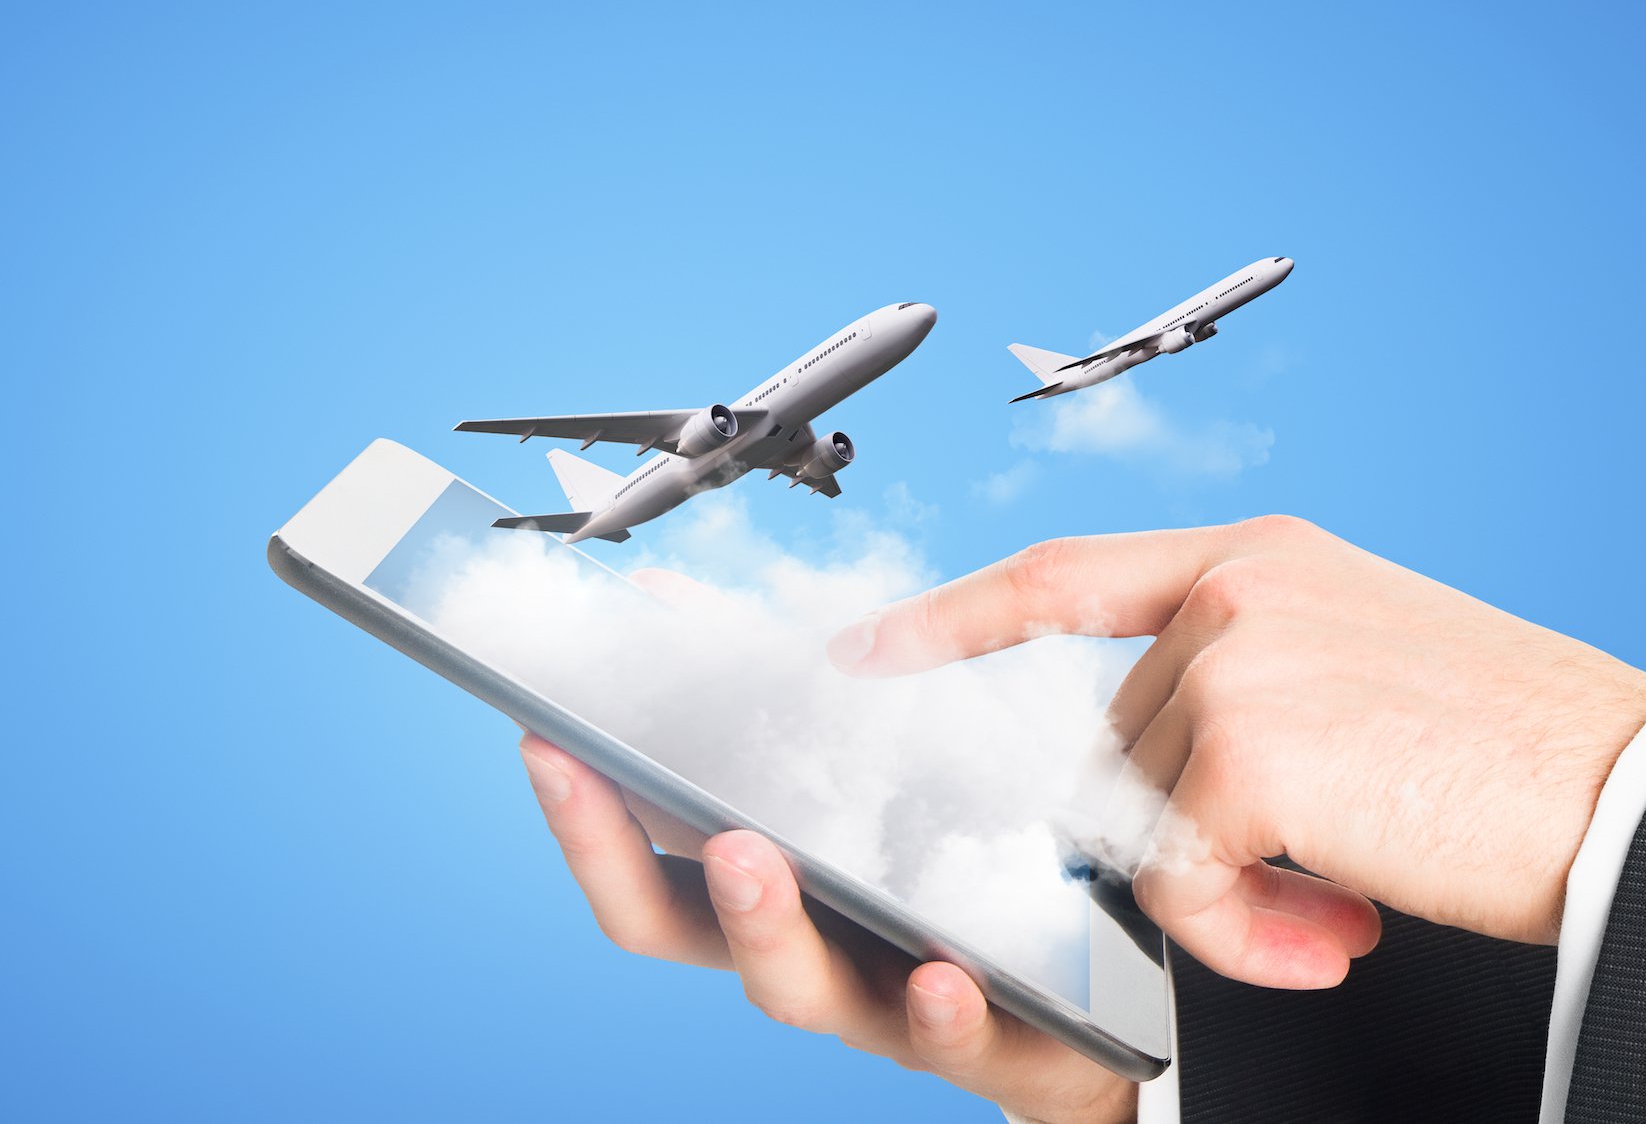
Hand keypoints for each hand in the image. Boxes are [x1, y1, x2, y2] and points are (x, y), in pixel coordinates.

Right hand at [516, 731, 1136, 1123]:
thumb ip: (777, 704)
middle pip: (680, 932)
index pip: (645, 865)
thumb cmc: (959, 867)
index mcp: (771, 892)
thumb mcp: (871, 772)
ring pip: (803, 987)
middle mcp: (808, 952)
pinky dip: (940, 1010)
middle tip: (593, 776)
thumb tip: (671, 603)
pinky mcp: (995, 1041)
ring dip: (762, 924)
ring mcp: (889, 1004)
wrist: (1105, 998)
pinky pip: (961, 1040)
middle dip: (622, 859)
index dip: (583, 811)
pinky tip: (940, 972)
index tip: (540, 735)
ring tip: (744, 855)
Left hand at [827, 515, 1645, 988]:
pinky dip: (1242, 933)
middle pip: (1112, 742)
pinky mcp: (1253, 751)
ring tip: (1337, 912)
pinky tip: (1334, 936)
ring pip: (1143, 818)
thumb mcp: (1353, 669)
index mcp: (1253, 559)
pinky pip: (1178, 877)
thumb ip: (1237, 685)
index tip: (866, 649)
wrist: (1634, 796)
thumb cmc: (1509, 748)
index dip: (954, 616)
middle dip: (1181, 838)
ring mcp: (1236, 659)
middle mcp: (1234, 590)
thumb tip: (1142, 775)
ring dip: (1228, 896)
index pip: (1063, 575)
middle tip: (1296, 890)